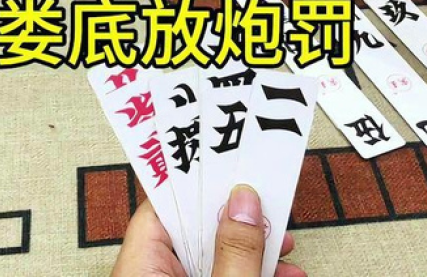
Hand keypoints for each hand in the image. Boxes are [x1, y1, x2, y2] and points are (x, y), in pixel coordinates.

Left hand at [112, 185, 305, 276]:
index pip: (165, 205)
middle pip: (194, 229)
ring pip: (211, 257)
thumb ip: (234, 252)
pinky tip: (283, 274)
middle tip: (269, 201)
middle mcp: (150, 275)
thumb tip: (244, 202)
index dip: (200, 181)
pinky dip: (247, 273)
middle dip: (238, 217)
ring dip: (252, 249)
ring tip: (286, 245)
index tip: (231, 161)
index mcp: (141, 267)